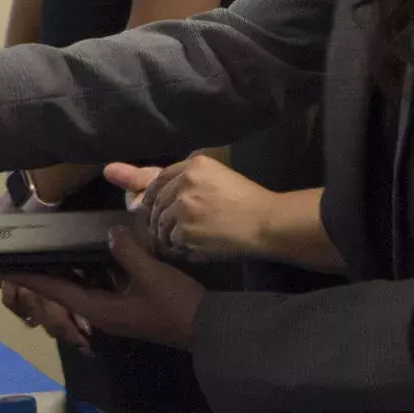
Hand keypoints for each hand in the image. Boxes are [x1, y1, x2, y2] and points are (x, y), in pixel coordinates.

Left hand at [7, 226, 204, 350]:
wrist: (208, 327)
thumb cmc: (175, 304)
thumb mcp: (150, 274)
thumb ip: (127, 251)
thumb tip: (110, 234)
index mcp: (100, 310)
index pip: (58, 292)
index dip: (33, 279)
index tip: (8, 269)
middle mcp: (102, 312)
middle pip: (67, 291)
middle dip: (48, 273)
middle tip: (28, 252)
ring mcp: (116, 310)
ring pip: (85, 288)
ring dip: (70, 270)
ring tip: (52, 246)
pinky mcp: (130, 304)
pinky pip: (102, 285)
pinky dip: (92, 270)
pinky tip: (93, 251)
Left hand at [114, 156, 277, 261]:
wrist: (265, 222)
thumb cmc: (248, 201)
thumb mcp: (219, 177)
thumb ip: (190, 180)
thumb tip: (158, 194)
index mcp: (195, 165)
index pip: (160, 178)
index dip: (151, 193)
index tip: (148, 203)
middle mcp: (185, 182)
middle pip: (157, 202)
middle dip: (159, 217)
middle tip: (166, 228)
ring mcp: (183, 207)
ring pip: (161, 224)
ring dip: (167, 234)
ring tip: (181, 240)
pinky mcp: (185, 231)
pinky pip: (171, 241)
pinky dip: (178, 247)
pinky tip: (190, 248)